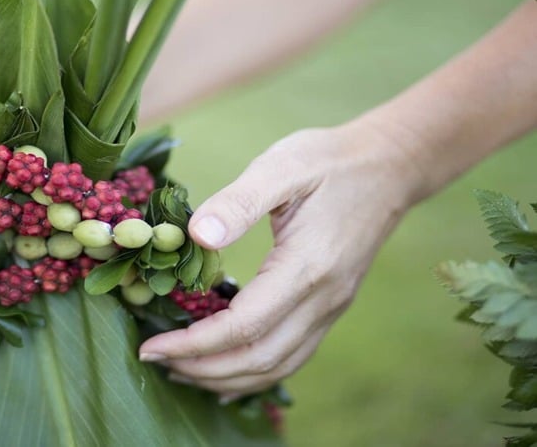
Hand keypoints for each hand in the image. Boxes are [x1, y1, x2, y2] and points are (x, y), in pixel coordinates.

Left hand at [138, 120, 418, 399]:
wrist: (389, 167)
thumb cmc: (329, 161)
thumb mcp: (282, 166)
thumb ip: (238, 202)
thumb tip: (195, 235)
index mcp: (307, 267)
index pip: (244, 326)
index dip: (194, 343)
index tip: (152, 346)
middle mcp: (323, 300)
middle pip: (259, 359)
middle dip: (203, 369)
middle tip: (155, 361)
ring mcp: (331, 309)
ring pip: (277, 366)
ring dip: (226, 378)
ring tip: (181, 371)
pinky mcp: (330, 308)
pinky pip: (291, 357)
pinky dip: (254, 373)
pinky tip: (226, 371)